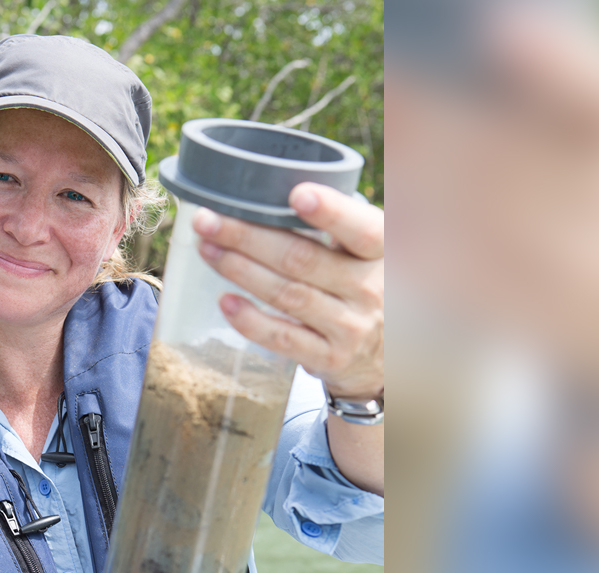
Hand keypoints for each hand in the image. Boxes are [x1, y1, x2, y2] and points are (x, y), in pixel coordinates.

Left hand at [193, 183, 383, 398]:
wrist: (390, 352)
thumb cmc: (367, 282)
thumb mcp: (372, 250)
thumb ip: (342, 222)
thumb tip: (270, 189)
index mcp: (384, 251)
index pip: (362, 230)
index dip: (331, 212)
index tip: (297, 195)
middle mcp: (371, 288)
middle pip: (302, 259)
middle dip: (248, 237)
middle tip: (208, 221)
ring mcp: (351, 326)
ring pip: (286, 294)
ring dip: (239, 270)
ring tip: (207, 249)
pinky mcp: (329, 356)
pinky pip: (282, 338)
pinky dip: (250, 320)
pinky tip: (225, 300)